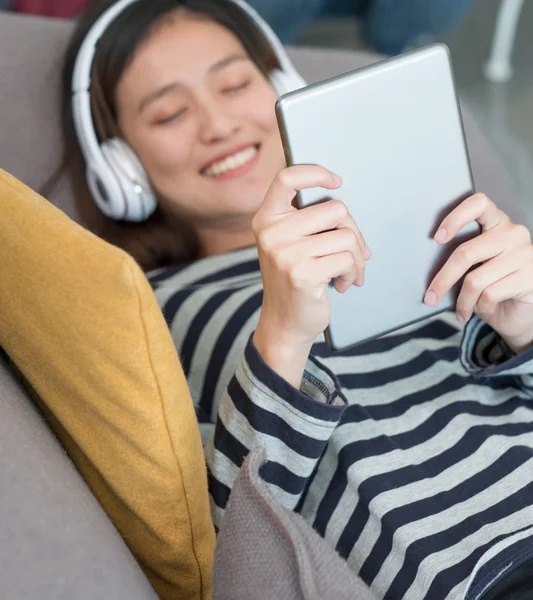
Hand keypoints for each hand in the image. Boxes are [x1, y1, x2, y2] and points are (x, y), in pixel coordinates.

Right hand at [252, 165, 369, 387]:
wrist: (284, 324)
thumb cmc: (293, 281)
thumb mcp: (289, 245)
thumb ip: (307, 223)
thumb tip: (347, 213)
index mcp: (266, 220)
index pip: (287, 178)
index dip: (315, 172)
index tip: (336, 182)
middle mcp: (271, 232)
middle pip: (335, 208)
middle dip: (353, 231)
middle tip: (354, 253)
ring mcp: (285, 253)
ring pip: (347, 236)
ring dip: (358, 257)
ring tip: (350, 272)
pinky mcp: (302, 274)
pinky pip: (348, 259)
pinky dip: (354, 272)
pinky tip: (344, 284)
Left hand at [424, 193, 532, 353]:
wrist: (524, 313)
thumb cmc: (496, 286)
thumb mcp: (477, 267)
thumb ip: (463, 258)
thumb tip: (427, 267)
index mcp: (497, 222)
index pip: (478, 203)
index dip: (455, 218)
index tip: (437, 238)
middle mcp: (513, 233)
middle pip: (466, 252)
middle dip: (443, 279)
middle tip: (430, 297)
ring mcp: (524, 254)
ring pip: (475, 279)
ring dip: (463, 301)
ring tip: (461, 311)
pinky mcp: (530, 276)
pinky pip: (490, 294)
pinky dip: (480, 307)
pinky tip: (482, 310)